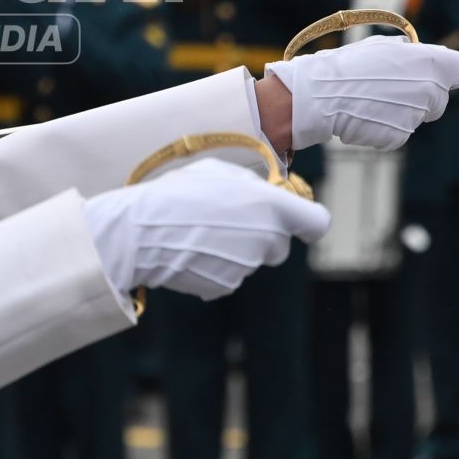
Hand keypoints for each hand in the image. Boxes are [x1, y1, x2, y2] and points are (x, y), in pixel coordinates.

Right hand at [84, 158, 328, 300]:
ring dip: (232, 248)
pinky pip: (228, 274)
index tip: (296, 222)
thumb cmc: (178, 194)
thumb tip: (270, 197)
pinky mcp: (225, 286)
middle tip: (225, 220)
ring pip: (250, 259)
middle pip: (279, 245)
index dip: (307, 223)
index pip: (317, 223)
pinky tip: (190, 250)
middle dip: (261, 235)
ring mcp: (247, 267)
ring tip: (197, 230)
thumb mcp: (218, 173)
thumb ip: (253, 187)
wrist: (140, 233)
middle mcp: (267, 240)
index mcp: (272, 208)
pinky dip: (213, 265)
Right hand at [263, 35, 458, 149]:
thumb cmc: (348, 65)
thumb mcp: (382, 47)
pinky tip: (363, 114)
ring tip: (369, 99)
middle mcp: (430, 91)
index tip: (440, 75)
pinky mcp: (398, 137)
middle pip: (440, 98)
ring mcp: (415, 117)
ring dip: (399, 110)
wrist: (319, 95)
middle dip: (422, 95)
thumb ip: (410, 54)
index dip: (452, 72)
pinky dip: (383, 125)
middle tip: (389, 88)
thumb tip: (421, 55)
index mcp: (430, 63)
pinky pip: (397, 131)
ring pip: (416, 116)